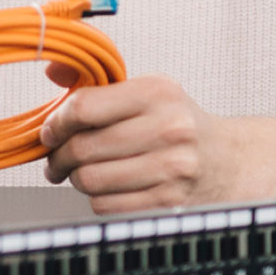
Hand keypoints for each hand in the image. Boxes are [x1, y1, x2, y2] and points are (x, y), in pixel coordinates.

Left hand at [40, 73, 236, 212]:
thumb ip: (98, 82)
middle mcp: (169, 128)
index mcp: (158, 92)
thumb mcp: (146, 92)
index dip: (56, 123)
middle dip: (58, 157)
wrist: (225, 161)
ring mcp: (172, 168)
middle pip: (82, 148)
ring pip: (90, 180)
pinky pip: (105, 205)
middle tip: (56, 159)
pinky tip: (107, 188)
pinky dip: (96, 199)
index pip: (84, 107)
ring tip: (82, 172)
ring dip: (76, 179)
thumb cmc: (177, 125)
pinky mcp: (169, 202)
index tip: (50, 132)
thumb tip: (53, 69)